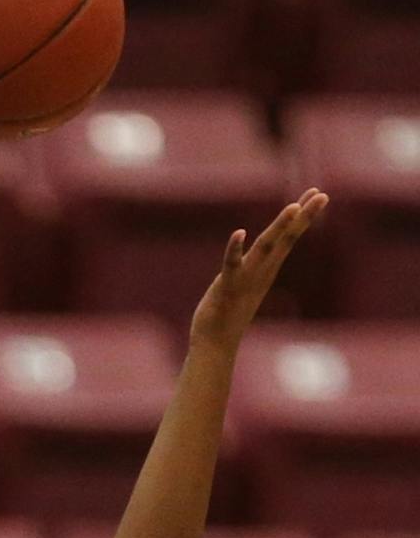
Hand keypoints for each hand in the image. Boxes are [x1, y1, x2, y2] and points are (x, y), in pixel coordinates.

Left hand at [189, 189, 329, 350]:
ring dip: (279, 227)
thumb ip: (254, 270)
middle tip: (322, 194)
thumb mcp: (246, 284)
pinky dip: (235, 249)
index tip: (319, 194)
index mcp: (267, 268)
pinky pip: (232, 264)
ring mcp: (246, 278)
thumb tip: (261, 257)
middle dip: (304, 215)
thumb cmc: (228, 314)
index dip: (303, 215)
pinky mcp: (227, 286)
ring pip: (265, 247)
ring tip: (293, 206)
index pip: (289, 237)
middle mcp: (262, 271)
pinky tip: (239, 232)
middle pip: (287, 238)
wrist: (216, 343)